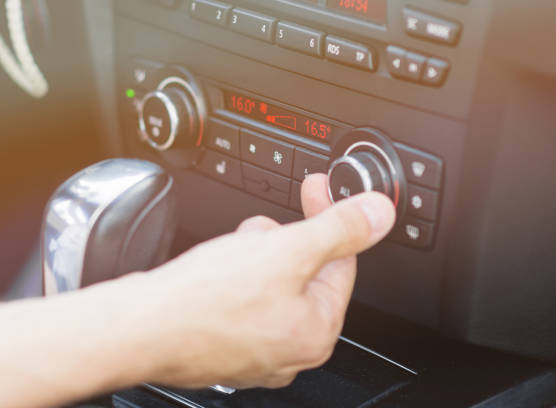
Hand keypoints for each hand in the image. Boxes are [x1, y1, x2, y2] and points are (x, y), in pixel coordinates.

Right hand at [133, 174, 395, 389]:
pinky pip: (244, 297)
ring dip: (257, 255)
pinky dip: (234, 276)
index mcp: (317, 331)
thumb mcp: (287, 250)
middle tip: (260, 229)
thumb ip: (340, 229)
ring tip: (231, 252)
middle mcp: (290, 348)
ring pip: (271, 282)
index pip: (341, 261)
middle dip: (285, 240)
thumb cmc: (204, 301)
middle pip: (304, 272)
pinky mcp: (225, 342)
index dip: (330, 217)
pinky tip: (214, 271)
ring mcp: (255, 349)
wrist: (137, 329)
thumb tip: (380, 214)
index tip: (318, 189)